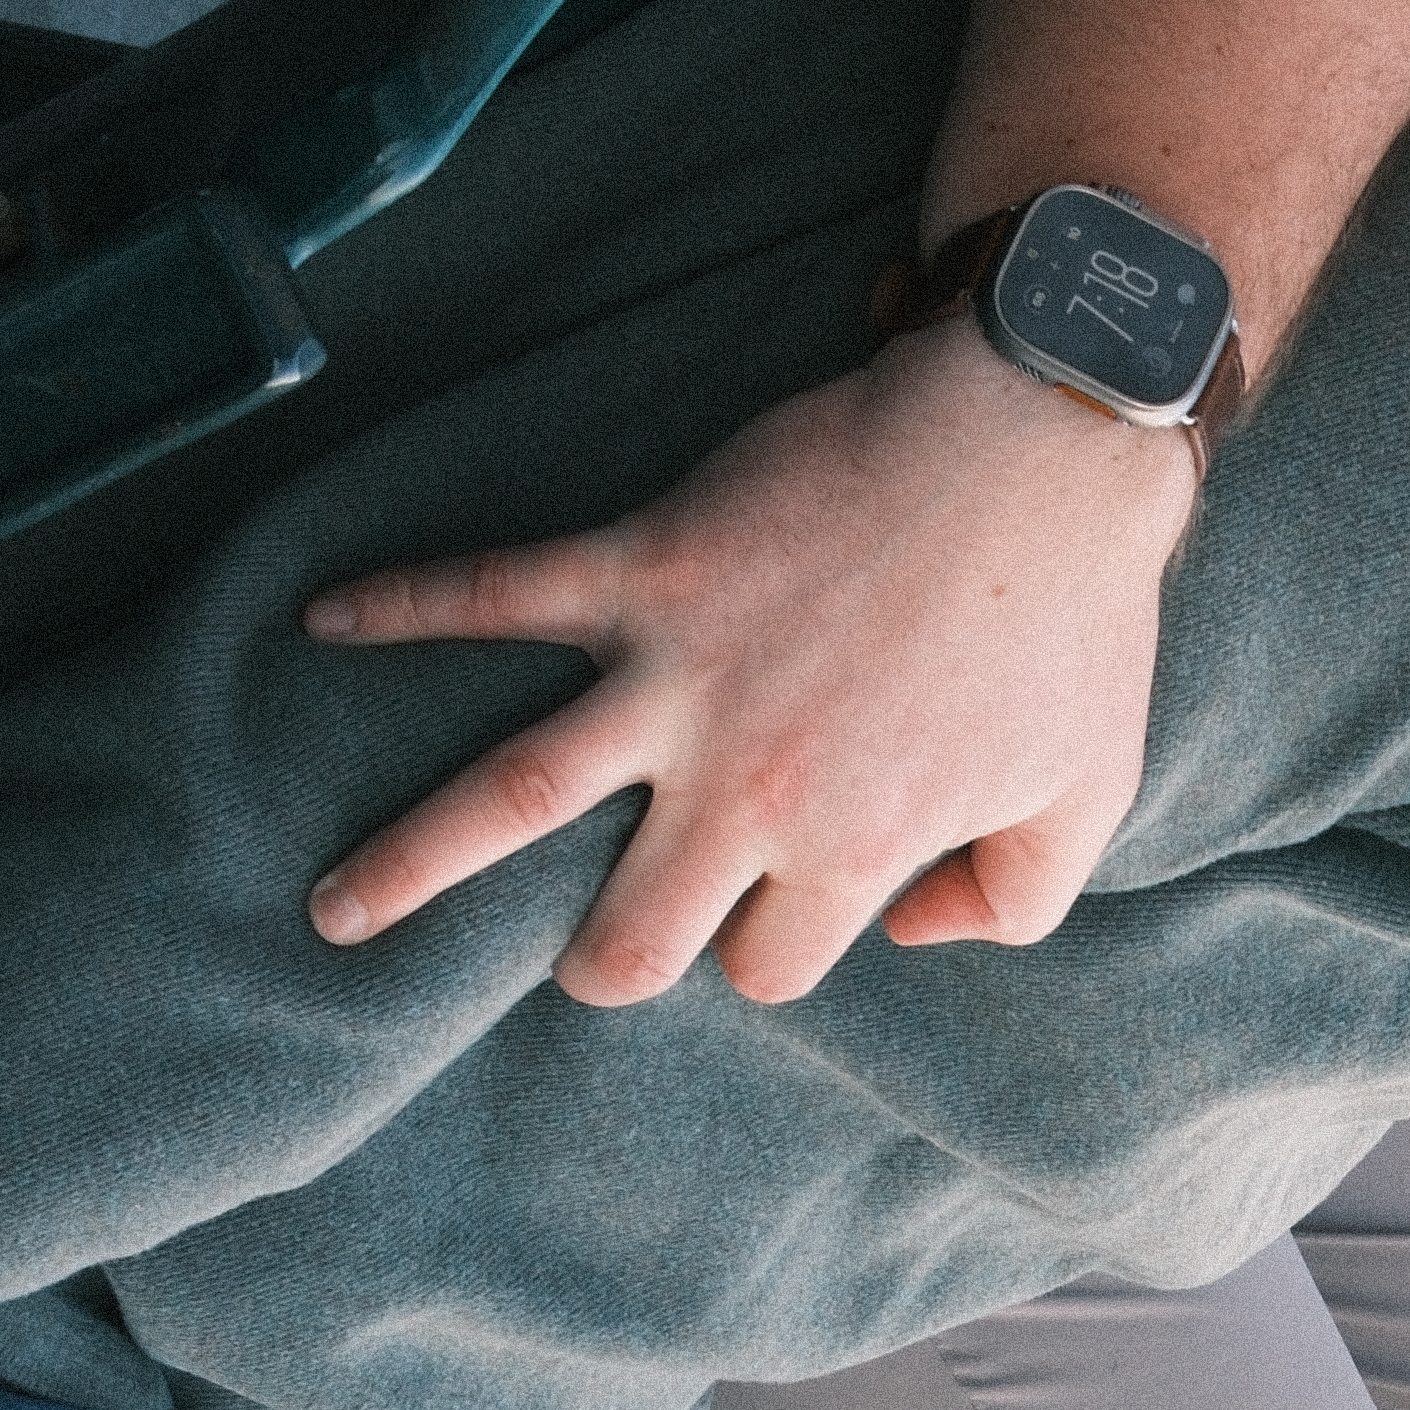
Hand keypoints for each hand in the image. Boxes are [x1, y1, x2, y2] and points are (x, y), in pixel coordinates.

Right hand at [295, 313, 1199, 997]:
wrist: (1041, 445)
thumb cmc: (1073, 623)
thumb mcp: (1087, 797)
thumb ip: (1013, 903)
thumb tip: (911, 933)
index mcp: (850, 849)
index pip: (766, 959)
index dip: (771, 942)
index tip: (782, 902)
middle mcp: (747, 785)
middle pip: (633, 932)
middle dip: (604, 964)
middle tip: (587, 962)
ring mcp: (680, 678)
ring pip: (511, 799)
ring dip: (409, 863)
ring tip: (331, 910)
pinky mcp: (643, 565)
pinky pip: (496, 590)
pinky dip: (402, 602)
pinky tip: (322, 619)